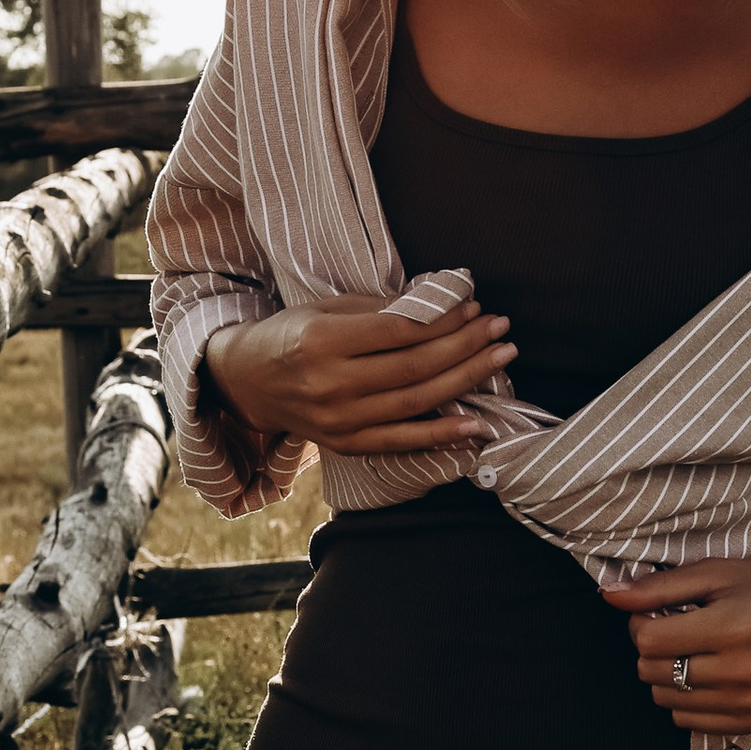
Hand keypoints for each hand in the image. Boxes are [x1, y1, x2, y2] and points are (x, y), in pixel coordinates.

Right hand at [203, 293, 515, 458]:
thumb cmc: (291, 335)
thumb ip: (378, 309)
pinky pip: (401, 440)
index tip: (476, 308)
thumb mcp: (324, 308)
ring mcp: (339, 420)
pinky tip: (475, 422)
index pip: (399, 331)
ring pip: (415, 402)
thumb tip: (438, 305)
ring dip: (465, 381)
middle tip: (502, 330)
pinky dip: (441, 434)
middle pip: (414, 367)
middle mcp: (330, 384)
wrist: (248, 383)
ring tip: (499, 360)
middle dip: (466, 347)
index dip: (444, 321)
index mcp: (322, 341)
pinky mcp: (345, 444)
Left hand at [600, 548, 750, 735]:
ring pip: (666, 700)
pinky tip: (707, 675)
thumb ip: (658, 587)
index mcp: (731, 628)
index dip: (641, 623)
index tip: (658, 612)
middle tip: (678, 630)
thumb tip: (607, 596)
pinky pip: (689, 722)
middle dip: (652, 650)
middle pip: (652, 672)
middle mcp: (743, 671)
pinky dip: (687, 700)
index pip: (647, 641)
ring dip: (667, 676)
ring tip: (694, 652)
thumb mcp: (714, 572)